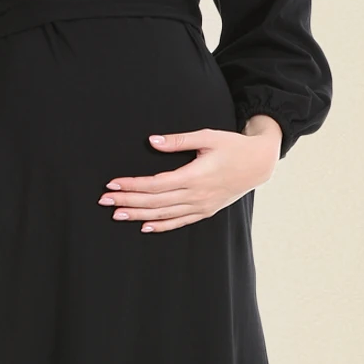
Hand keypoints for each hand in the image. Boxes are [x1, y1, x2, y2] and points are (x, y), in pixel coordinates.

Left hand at [98, 117, 282, 232]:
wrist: (258, 164)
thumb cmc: (232, 146)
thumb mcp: (207, 136)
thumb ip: (178, 141)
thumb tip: (152, 141)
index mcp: (194, 176)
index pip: (155, 185)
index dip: (132, 185)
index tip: (112, 184)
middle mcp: (196, 195)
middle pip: (154, 202)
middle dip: (127, 201)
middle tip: (104, 201)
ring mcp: (201, 206)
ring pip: (164, 215)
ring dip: (138, 215)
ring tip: (116, 215)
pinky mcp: (205, 211)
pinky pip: (179, 222)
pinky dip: (161, 226)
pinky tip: (144, 226)